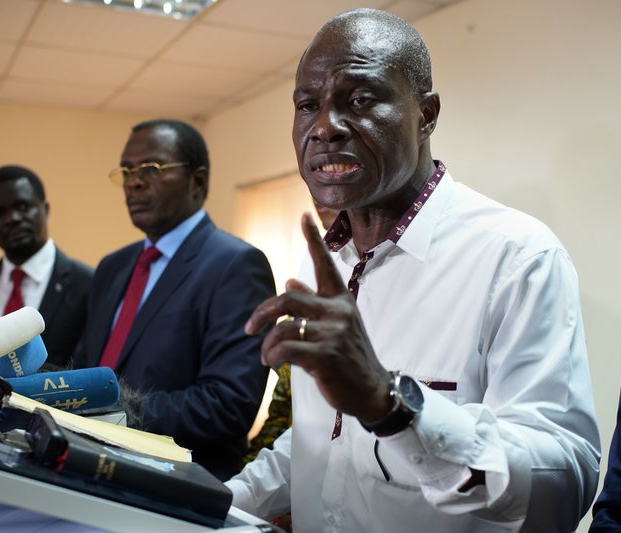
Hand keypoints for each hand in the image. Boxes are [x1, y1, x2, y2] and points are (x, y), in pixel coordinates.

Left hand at [245, 213, 391, 420]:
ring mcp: (335, 333)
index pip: (325, 264)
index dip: (313, 239)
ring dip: (267, 344)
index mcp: (340, 300)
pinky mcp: (328, 356)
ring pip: (285, 328)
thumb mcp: (335, 325)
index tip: (303, 216)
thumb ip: (313, 301)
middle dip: (262, 313)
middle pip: (288, 298)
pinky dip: (273, 357)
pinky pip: (287, 350)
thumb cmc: (349, 356)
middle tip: (249, 328)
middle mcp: (339, 311)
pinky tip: (273, 365)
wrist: (371, 390)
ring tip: (266, 357)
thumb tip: (290, 279)